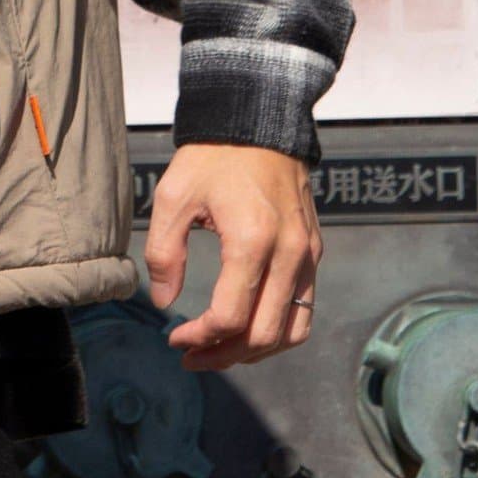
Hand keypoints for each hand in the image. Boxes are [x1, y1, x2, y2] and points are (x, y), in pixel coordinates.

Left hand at [143, 143, 322, 371]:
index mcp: (251, 240)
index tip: (173, 336)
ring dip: (254, 351)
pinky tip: (246, 328)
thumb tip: (164, 302)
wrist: (258, 122)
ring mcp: (307, 255)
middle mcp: (289, 253)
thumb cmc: (212, 157)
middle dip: (224, 356)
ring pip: (291, 330)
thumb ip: (164, 253)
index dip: (198, 338)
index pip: (230, 317)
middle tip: (190, 355)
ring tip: (218, 351)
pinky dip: (277, 330)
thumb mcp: (173, 197)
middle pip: (264, 335)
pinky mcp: (314, 251)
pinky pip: (304, 309)